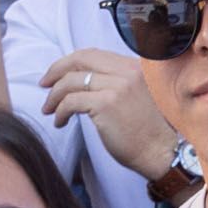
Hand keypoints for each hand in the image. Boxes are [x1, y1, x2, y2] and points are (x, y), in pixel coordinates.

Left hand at [38, 47, 179, 177]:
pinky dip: (60, 112)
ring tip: (50, 110)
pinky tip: (61, 122)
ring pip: (71, 81)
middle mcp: (127, 71)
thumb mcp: (137, 96)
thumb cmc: (148, 132)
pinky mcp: (106, 104)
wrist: (162, 153)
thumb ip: (116, 82)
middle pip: (80, 60)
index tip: (57, 74)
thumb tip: (81, 79)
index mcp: (134, 67)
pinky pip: (71, 101)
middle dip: (56, 71)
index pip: (94, 54)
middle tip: (44, 85)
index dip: (70, 62)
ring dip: (54, 96)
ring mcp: (117, 86)